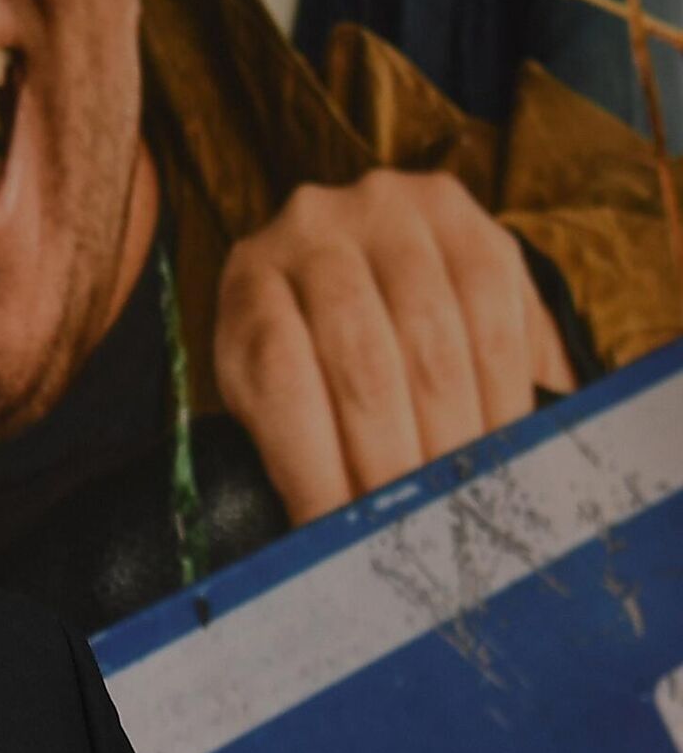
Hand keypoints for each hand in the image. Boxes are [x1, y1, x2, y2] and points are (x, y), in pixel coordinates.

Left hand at [214, 169, 575, 525]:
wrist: (347, 257)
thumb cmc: (300, 350)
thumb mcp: (266, 392)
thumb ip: (288, 444)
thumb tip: (326, 539)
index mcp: (248, 281)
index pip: (281, 380)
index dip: (313, 467)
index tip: (336, 537)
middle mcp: (313, 228)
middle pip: (363, 366)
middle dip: (394, 465)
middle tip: (413, 535)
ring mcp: (392, 213)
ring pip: (436, 345)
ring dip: (455, 439)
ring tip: (462, 503)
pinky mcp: (467, 218)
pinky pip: (498, 317)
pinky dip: (503, 393)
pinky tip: (504, 444)